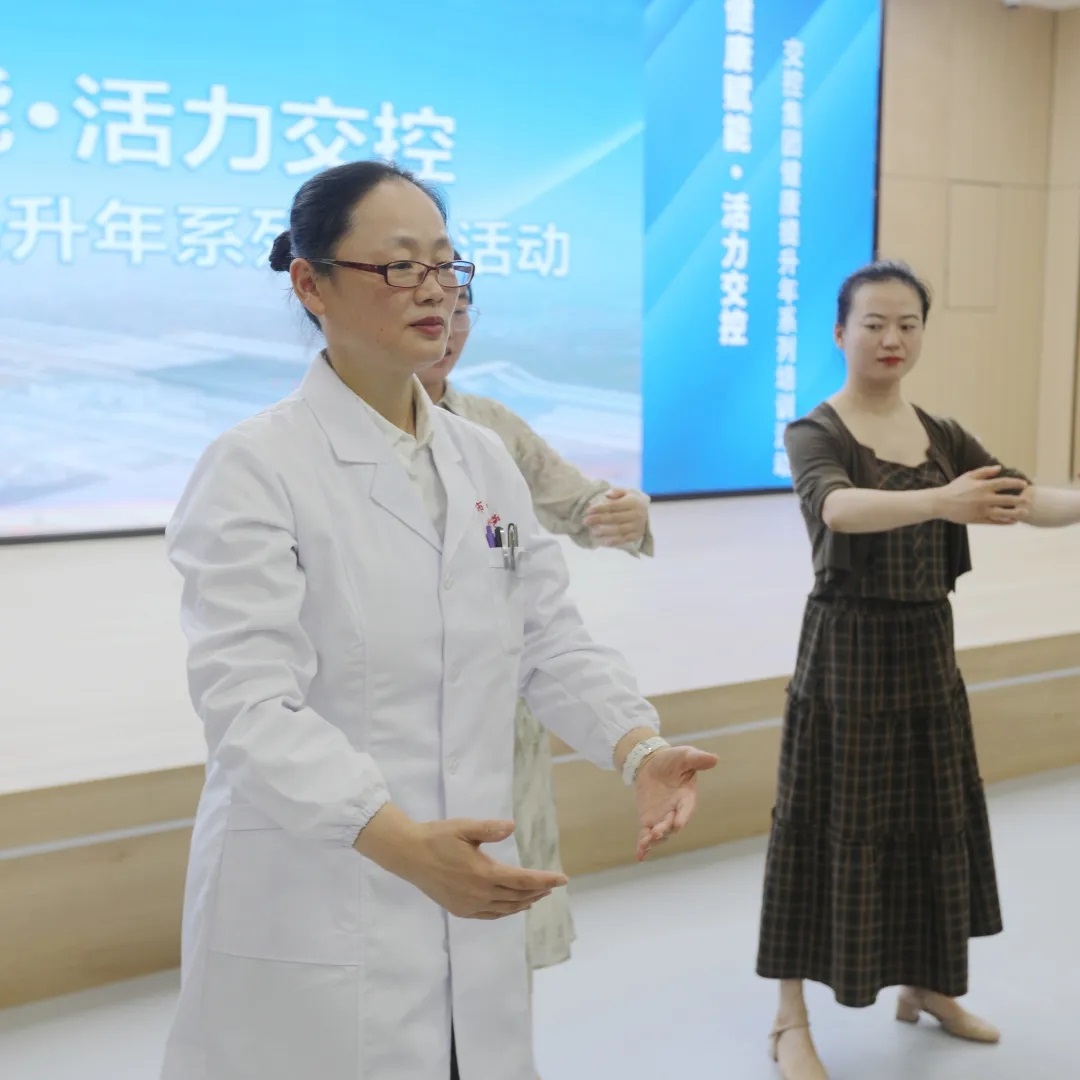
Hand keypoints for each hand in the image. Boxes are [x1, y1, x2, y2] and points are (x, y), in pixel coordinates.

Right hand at [399, 818, 566, 919]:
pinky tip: (510, 906)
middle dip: (537, 891)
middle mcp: (480, 894)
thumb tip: (512, 826)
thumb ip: (490, 829)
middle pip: (517, 896)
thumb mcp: (465, 828)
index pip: (523, 880)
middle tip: (552, 886)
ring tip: (536, 897)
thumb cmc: (438, 837)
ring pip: (505, 909)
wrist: (408, 855)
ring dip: (524, 903)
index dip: (545, 880)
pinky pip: (490, 915)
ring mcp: (470, 905)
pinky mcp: (460, 910)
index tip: (563, 879)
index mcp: (484, 873)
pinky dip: (505, 911)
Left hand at [584, 489, 648, 546]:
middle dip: (598, 520)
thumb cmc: (630, 501)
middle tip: (586, 521)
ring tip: (592, 532)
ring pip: (619, 530)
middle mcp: (637, 515)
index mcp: (633, 502)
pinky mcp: (637, 536)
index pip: (613, 506)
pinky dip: (614, 542)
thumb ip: (616, 491)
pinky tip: (603, 541)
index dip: (600, 508)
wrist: (645, 512)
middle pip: (614, 518)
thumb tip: (607, 495)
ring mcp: (637, 526)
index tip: (588, 511)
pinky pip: (624, 540)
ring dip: (604, 532)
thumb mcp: (626, 492)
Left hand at [633, 746, 717, 861]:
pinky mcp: (648, 820)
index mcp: (686, 797)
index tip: (678, 823)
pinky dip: (643, 846)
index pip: (686, 808)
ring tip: (646, 842)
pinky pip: (645, 835)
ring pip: (659, 833)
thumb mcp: (685, 755)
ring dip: (654, 839)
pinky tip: (640, 856)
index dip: (683, 816)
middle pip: (672, 824)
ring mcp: (661, 818)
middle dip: (665, 828)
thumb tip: (714, 759)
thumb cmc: (673, 760)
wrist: (652, 763)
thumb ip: (698, 759)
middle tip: (657, 832)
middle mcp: (675, 811)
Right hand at [935, 465, 1028, 524]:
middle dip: (1020, 500)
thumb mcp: (968, 476)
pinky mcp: (977, 519)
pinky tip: (1012, 521)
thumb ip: (984, 472)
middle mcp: (984, 498)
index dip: (1016, 483)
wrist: (940, 503)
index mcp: (982, 486)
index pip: (1003, 483)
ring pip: (1003, 512)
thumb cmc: (954, 488)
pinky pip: (994, 521)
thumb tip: (999, 467)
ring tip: (1024, 513)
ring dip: (1016, 513)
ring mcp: (981, 510)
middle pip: (1007, 499)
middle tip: (1029, 500)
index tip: (1024, 485)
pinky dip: (1004, 522)